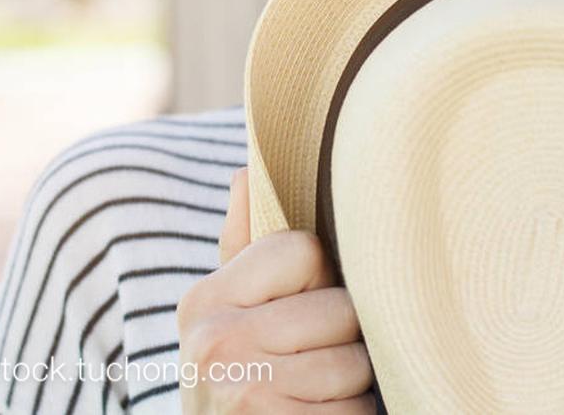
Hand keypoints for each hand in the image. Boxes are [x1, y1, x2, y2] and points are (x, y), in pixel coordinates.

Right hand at [177, 167, 376, 412]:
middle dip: (341, 340)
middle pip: (340, 309)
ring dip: (351, 387)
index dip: (319, 281)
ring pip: (356, 364)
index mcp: (205, 301)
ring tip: (315, 397)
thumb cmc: (239, 380)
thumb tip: (246, 173)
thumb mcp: (227, 316)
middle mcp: (216, 343)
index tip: (298, 312)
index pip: (305, 250)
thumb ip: (242, 248)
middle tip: (309, 364)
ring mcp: (246, 392)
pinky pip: (357, 412)